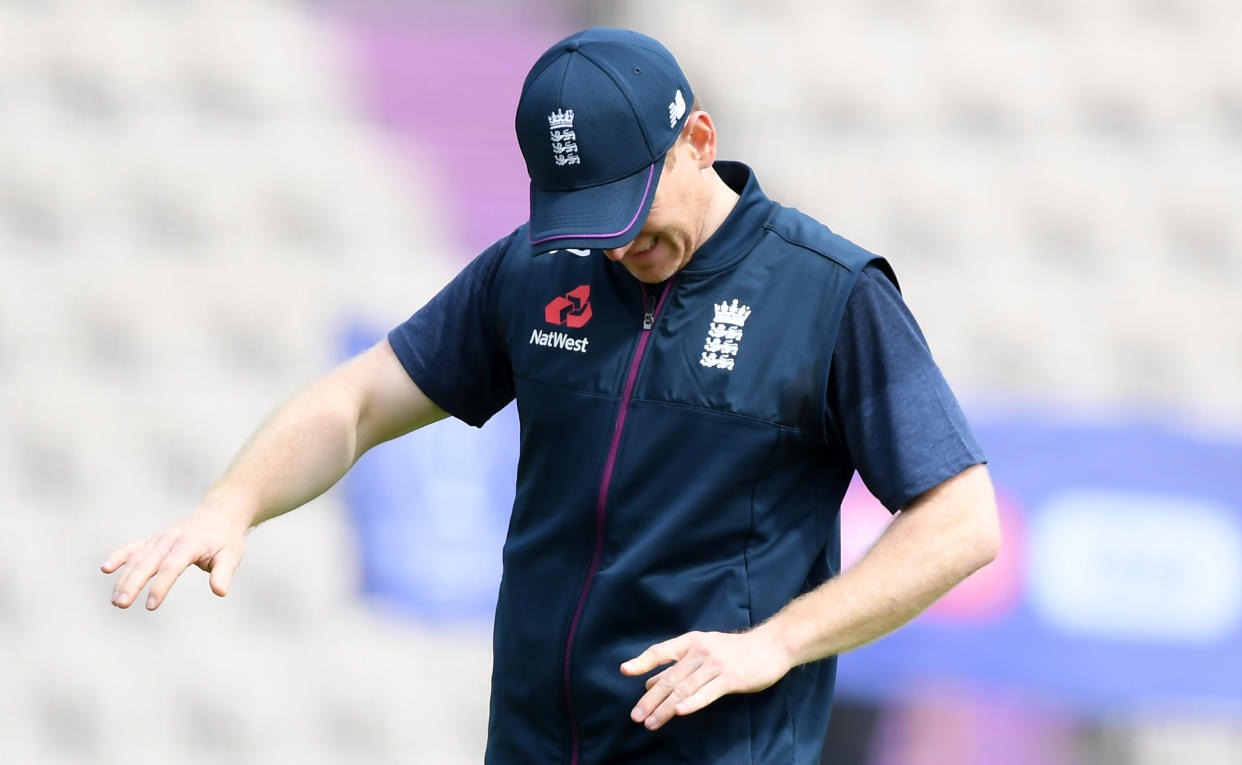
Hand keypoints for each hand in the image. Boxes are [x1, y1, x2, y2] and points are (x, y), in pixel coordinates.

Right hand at [101, 502, 248, 610]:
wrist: (219, 513)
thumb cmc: (226, 538)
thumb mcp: (231, 555)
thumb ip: (223, 573)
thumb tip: (220, 591)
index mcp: (189, 543)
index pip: (171, 567)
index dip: (160, 586)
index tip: (150, 606)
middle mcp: (170, 539)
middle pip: (147, 562)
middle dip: (133, 583)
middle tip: (121, 604)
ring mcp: (160, 538)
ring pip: (137, 558)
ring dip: (124, 578)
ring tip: (115, 601)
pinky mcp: (154, 540)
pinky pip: (133, 548)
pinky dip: (119, 556)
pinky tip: (105, 568)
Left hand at [619, 627, 791, 730]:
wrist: (770, 646)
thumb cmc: (734, 651)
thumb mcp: (703, 651)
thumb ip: (677, 666)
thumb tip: (649, 682)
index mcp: (691, 642)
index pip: (661, 651)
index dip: (643, 662)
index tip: (625, 671)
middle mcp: (700, 651)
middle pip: (670, 678)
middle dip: (650, 700)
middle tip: (636, 716)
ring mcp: (715, 664)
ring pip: (684, 689)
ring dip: (665, 708)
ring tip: (651, 723)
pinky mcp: (730, 678)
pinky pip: (707, 693)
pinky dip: (691, 703)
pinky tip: (678, 712)